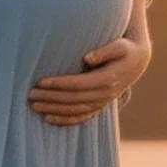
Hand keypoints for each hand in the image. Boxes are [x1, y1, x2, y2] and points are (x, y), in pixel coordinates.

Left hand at [29, 30, 152, 125]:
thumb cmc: (124, 50)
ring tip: (34, 106)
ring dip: (53, 110)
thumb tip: (87, 58)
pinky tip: (48, 119)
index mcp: (107, 80)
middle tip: (30, 95)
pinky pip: (81, 118)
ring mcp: (102, 103)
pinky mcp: (99, 107)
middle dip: (50, 98)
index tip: (41, 82)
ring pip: (74, 111)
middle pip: (73, 99)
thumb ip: (105, 51)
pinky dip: (64, 120)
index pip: (78, 84)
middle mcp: (104, 95)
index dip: (59, 84)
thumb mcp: (119, 46)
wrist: (136, 63)